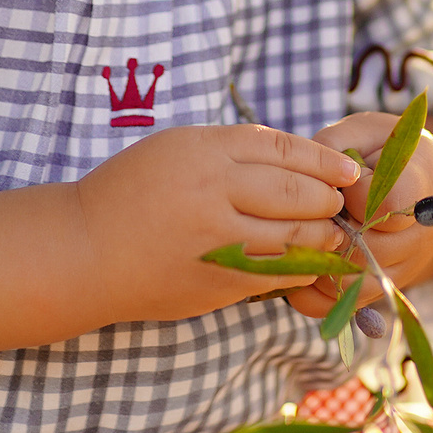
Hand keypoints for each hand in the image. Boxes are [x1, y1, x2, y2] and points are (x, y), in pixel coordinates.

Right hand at [72, 124, 361, 323]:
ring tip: (332, 232)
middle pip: (298, 192)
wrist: (84, 251)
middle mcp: (214, 192)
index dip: (324, 160)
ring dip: (324, 234)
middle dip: (328, 198)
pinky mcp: (219, 282)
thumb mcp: (177, 149)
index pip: (284, 150)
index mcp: (204, 150)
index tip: (348, 169)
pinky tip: (310, 261)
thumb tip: (301, 162)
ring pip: (297, 236)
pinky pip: (280, 274)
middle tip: (340, 201)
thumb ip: (234, 151)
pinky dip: (304, 266)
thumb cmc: (131, 193)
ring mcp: (218, 241)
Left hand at [284, 112, 432, 320]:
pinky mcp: (384, 288)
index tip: (341, 181)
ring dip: (316, 264)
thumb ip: (334, 147)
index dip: (352, 194)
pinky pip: (343, 305)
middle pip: (363, 250)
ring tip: (300, 237)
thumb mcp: (361, 131)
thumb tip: (307, 180)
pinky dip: (313, 293)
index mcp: (421, 185)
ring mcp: (405, 267)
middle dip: (326, 231)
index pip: (386, 205)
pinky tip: (300, 266)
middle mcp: (420, 234)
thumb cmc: (380, 149)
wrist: (415, 178)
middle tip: (310, 211)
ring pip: (351, 284)